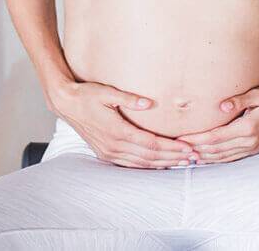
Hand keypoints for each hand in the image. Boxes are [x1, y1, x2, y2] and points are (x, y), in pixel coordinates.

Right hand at [49, 79, 198, 168]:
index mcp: (117, 131)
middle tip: (193, 157)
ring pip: (141, 163)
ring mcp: (108, 152)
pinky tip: (159, 164)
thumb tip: (149, 103)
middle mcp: (114, 145)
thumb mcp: (106, 92)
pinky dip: (147, 166)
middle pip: (150, 157)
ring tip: (181, 162)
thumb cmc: (86, 95)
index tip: (188, 147)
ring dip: (163, 164)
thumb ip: (128, 99)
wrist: (65, 103)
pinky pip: (130, 164)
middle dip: (173, 158)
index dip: (171, 148)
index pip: (151, 144)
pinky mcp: (105, 153)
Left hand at [175, 75, 258, 164]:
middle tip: (176, 149)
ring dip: (203, 157)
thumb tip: (222, 106)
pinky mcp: (253, 148)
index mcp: (248, 128)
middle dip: (195, 150)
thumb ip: (240, 100)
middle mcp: (249, 141)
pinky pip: (230, 158)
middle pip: (215, 150)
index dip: (196, 139)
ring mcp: (251, 147)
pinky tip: (204, 159)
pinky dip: (215, 159)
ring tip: (185, 156)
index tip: (181, 139)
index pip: (215, 137)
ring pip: (222, 157)